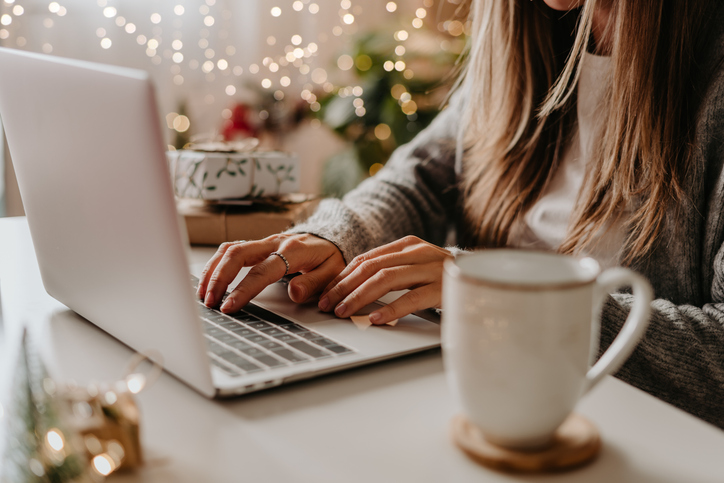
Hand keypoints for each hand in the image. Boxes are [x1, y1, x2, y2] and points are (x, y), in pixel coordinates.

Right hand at [197, 234, 344, 312]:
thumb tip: (293, 293)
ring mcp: (263, 242)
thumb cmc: (330, 257)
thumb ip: (314, 283)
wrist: (330, 237)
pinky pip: (230, 249)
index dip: (243, 289)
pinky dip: (215, 264)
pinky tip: (207, 280)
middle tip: (209, 301)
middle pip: (237, 253)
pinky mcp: (256, 245)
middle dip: (219, 278)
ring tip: (202, 294)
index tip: (229, 306)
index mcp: (293, 250)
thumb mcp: (332, 271)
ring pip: (229, 249)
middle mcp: (274, 242)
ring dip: (212, 271)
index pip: (262, 270)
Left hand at [318, 236, 451, 324]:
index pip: (366, 258)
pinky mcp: (444, 288)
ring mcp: (432, 268)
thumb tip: (351, 286)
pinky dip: (392, 309)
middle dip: (344, 287)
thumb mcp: (414, 266)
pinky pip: (412, 298)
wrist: (485, 277)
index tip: (325, 294)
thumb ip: (389, 270)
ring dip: (360, 297)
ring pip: (386, 279)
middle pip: (371, 267)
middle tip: (328, 305)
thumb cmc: (443, 277)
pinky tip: (377, 319)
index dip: (342, 277)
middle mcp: (418, 252)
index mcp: (407, 244)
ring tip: (344, 312)